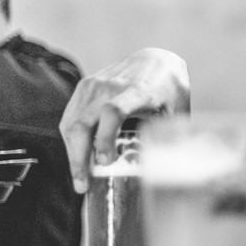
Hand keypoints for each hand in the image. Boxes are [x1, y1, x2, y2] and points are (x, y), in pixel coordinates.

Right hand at [59, 47, 190, 192]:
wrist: (157, 60)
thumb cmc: (169, 91)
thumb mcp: (175, 114)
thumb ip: (166, 138)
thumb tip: (160, 174)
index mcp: (137, 92)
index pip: (113, 112)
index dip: (104, 139)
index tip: (105, 162)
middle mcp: (110, 86)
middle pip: (83, 123)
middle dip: (79, 158)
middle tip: (83, 185)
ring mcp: (93, 85)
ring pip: (71, 124)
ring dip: (73, 153)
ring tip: (80, 177)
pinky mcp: (83, 88)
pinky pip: (70, 118)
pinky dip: (72, 140)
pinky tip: (80, 157)